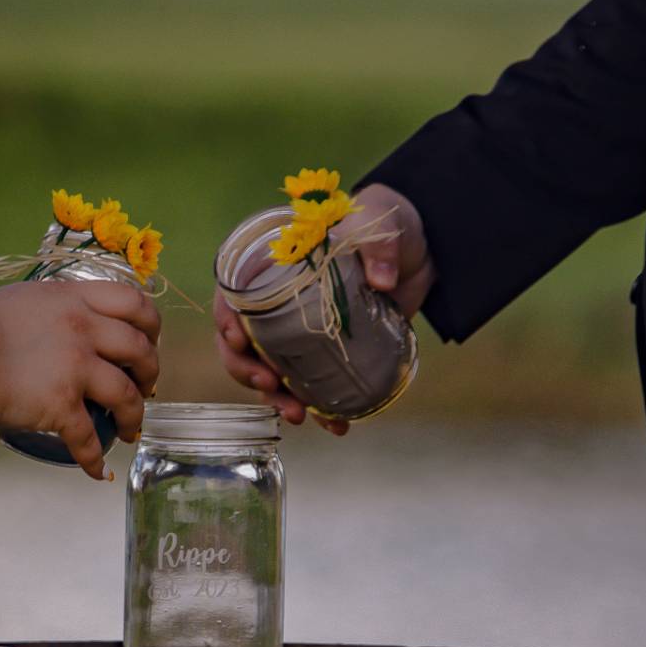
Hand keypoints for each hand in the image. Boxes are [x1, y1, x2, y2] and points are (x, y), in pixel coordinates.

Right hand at [0, 280, 160, 479]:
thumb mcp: (25, 302)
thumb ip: (53, 314)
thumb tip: (61, 334)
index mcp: (74, 298)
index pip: (134, 303)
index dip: (151, 326)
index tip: (149, 342)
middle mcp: (83, 328)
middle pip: (140, 350)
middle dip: (150, 374)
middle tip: (144, 389)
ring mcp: (74, 366)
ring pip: (127, 396)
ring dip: (136, 417)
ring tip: (131, 431)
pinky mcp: (59, 404)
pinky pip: (88, 439)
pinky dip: (95, 459)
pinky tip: (97, 471)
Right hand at [212, 183, 433, 434]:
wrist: (420, 251)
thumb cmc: (385, 221)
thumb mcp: (379, 223)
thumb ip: (378, 246)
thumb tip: (383, 281)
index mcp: (274, 263)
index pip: (233, 291)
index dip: (225, 317)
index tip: (235, 338)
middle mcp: (277, 302)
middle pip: (241, 341)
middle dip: (247, 369)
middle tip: (268, 385)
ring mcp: (299, 332)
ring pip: (270, 371)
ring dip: (277, 398)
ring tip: (299, 415)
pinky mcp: (326, 354)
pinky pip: (311, 386)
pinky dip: (320, 409)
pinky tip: (335, 425)